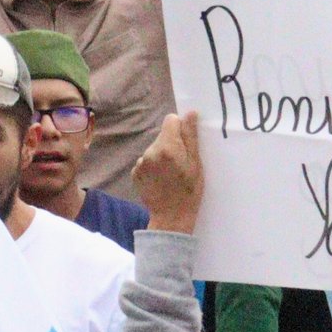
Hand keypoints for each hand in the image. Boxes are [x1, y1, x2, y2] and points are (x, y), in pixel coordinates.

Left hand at [133, 113, 204, 233]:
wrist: (171, 218)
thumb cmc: (189, 192)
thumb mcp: (196, 165)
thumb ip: (191, 137)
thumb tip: (190, 113)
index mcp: (167, 147)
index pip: (171, 120)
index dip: (180, 129)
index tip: (186, 144)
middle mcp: (150, 152)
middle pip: (162, 136)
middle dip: (172, 144)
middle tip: (181, 164)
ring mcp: (140, 163)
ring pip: (154, 149)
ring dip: (162, 156)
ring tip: (172, 175)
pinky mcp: (135, 173)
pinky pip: (147, 162)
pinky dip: (154, 167)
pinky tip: (162, 180)